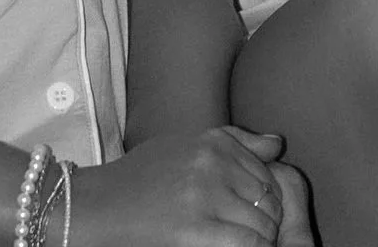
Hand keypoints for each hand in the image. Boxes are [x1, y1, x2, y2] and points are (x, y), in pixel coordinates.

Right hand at [72, 126, 309, 244]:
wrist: (99, 202)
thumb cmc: (142, 175)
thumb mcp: (188, 144)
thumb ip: (236, 142)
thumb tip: (278, 144)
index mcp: (215, 140)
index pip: (267, 172)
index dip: (268, 199)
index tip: (257, 215)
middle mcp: (213, 162)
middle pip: (269, 198)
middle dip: (269, 220)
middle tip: (256, 234)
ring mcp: (204, 194)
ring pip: (262, 223)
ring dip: (261, 239)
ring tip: (246, 244)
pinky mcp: (193, 227)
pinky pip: (245, 242)